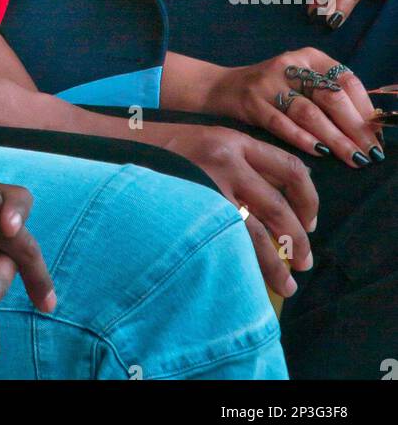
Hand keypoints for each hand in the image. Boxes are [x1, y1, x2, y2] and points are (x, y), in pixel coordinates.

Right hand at [161, 123, 317, 298]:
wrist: (114, 144)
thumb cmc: (162, 147)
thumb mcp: (206, 141)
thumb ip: (239, 162)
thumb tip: (274, 201)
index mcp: (235, 140)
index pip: (290, 170)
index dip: (309, 200)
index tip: (311, 223)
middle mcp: (227, 160)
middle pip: (280, 206)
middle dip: (298, 240)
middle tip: (305, 262)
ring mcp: (207, 185)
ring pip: (258, 232)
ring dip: (278, 263)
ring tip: (288, 284)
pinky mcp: (190, 207)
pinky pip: (228, 242)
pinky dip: (245, 264)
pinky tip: (249, 279)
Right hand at [205, 50, 385, 168]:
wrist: (224, 87)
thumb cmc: (274, 89)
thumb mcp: (302, 80)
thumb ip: (330, 95)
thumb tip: (368, 126)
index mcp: (309, 57)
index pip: (346, 80)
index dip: (365, 108)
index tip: (378, 134)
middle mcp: (290, 64)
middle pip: (330, 96)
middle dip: (355, 128)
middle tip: (370, 153)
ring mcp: (269, 83)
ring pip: (309, 113)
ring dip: (335, 138)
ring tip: (353, 158)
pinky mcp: (253, 102)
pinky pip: (282, 123)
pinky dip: (303, 139)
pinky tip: (320, 152)